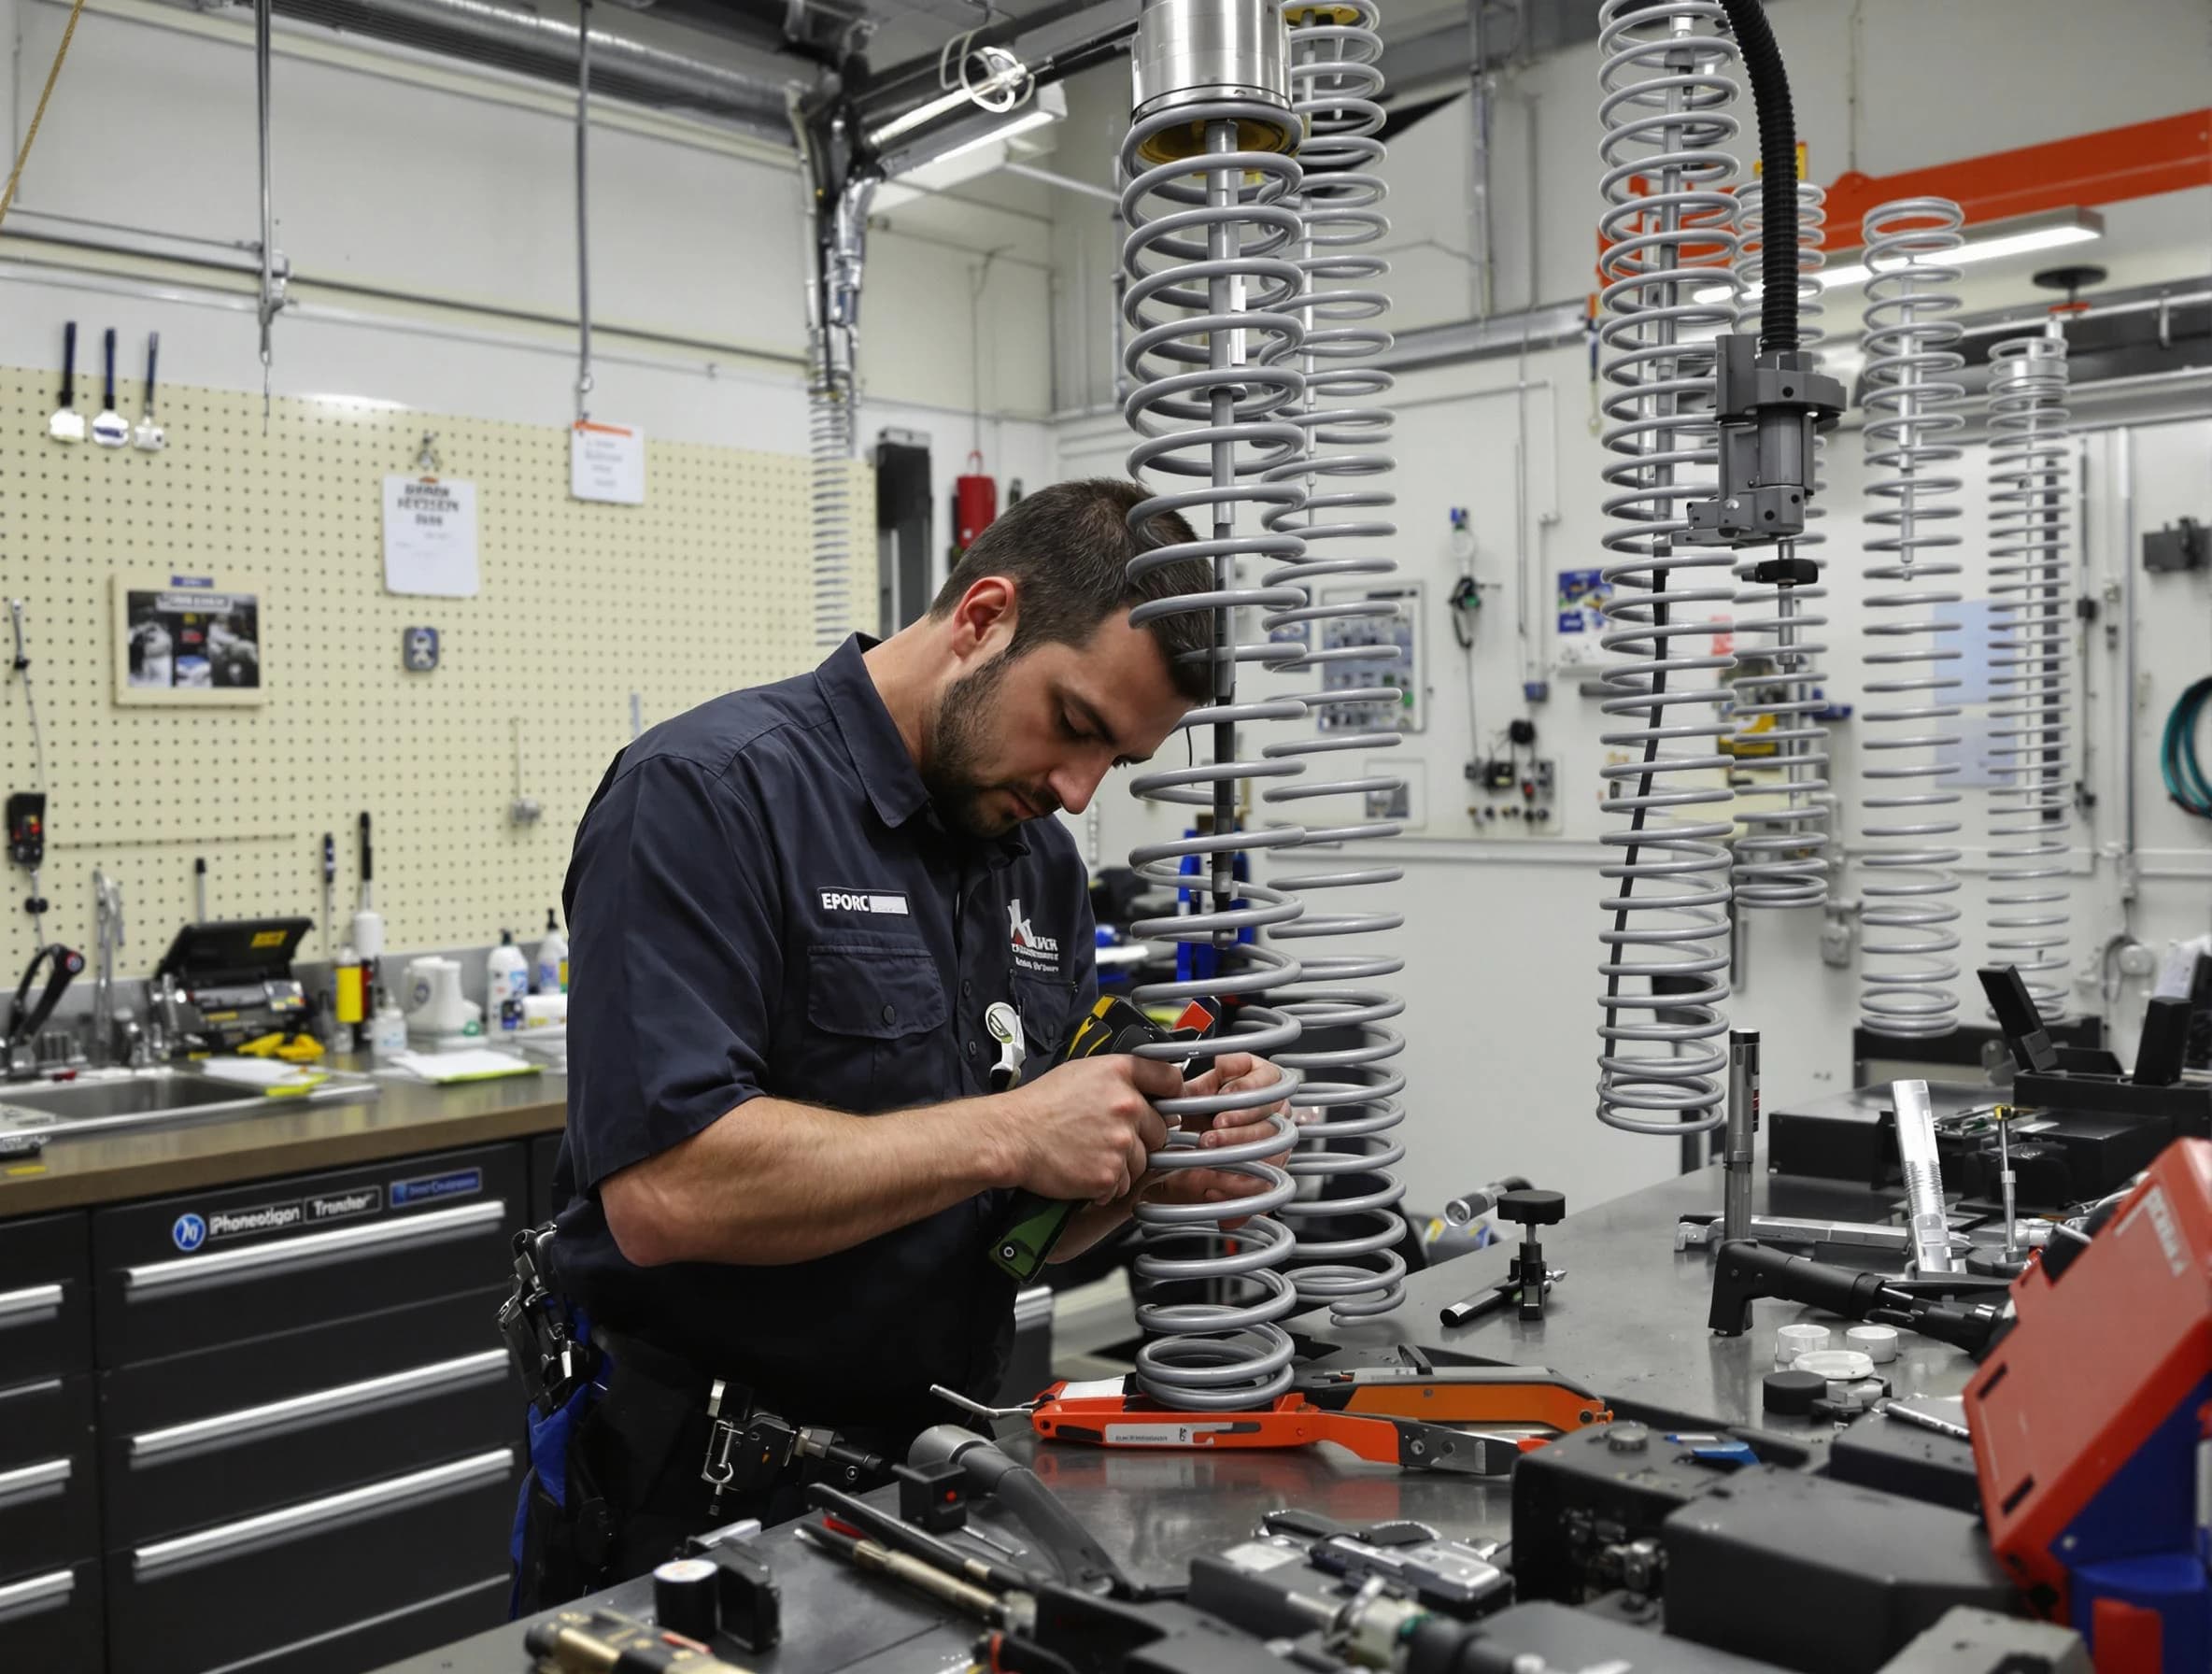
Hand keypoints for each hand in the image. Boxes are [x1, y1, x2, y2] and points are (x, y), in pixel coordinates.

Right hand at [1003, 1054, 1177, 1203]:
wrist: (1012, 1136)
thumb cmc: (1040, 1105)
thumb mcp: (1082, 1072)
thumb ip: (1119, 1078)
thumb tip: (1145, 1089)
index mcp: (1120, 1073)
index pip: (1170, 1079)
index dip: (1171, 1094)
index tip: (1168, 1103)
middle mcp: (1126, 1105)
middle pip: (1160, 1130)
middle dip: (1140, 1138)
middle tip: (1108, 1138)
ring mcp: (1120, 1141)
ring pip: (1142, 1162)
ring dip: (1122, 1165)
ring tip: (1089, 1154)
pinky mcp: (1109, 1173)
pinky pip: (1122, 1186)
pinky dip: (1106, 1185)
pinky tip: (1083, 1170)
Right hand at [1149, 1053, 1294, 1228]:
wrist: (1185, 1108)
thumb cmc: (1196, 1142)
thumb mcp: (1200, 1173)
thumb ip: (1220, 1197)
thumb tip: (1229, 1224)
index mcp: (1270, 1152)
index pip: (1270, 1169)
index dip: (1244, 1180)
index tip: (1212, 1185)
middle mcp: (1275, 1125)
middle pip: (1273, 1134)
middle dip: (1239, 1142)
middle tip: (1210, 1143)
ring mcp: (1272, 1097)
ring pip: (1271, 1104)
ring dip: (1242, 1113)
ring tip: (1216, 1120)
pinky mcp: (1259, 1068)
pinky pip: (1260, 1071)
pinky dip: (1241, 1079)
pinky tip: (1221, 1090)